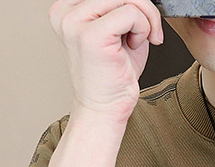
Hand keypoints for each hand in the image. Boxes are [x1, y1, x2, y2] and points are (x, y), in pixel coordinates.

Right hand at [48, 0, 164, 122]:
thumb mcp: (117, 30)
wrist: (105, 109)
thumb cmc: (113, 76)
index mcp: (67, 9)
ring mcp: (75, 23)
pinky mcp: (91, 36)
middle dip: (143, 7)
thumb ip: (122, 7)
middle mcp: (65, 12)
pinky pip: (131, 12)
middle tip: (149, 33)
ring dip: (144, 18)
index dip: (130, 3)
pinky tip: (134, 46)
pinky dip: (143, 28)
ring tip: (138, 41)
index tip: (138, 24)